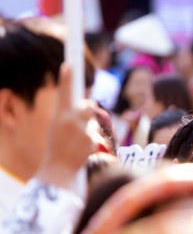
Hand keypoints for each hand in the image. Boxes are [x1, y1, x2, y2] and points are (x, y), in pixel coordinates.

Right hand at [34, 64, 96, 189]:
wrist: (59, 169)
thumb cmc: (57, 147)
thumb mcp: (57, 127)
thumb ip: (69, 115)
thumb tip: (88, 105)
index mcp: (58, 115)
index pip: (64, 93)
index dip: (66, 79)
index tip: (69, 64)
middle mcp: (69, 120)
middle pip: (89, 106)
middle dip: (89, 111)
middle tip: (82, 120)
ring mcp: (81, 129)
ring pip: (93, 122)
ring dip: (89, 128)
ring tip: (76, 141)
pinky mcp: (90, 139)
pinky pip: (96, 135)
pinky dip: (90, 141)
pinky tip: (81, 150)